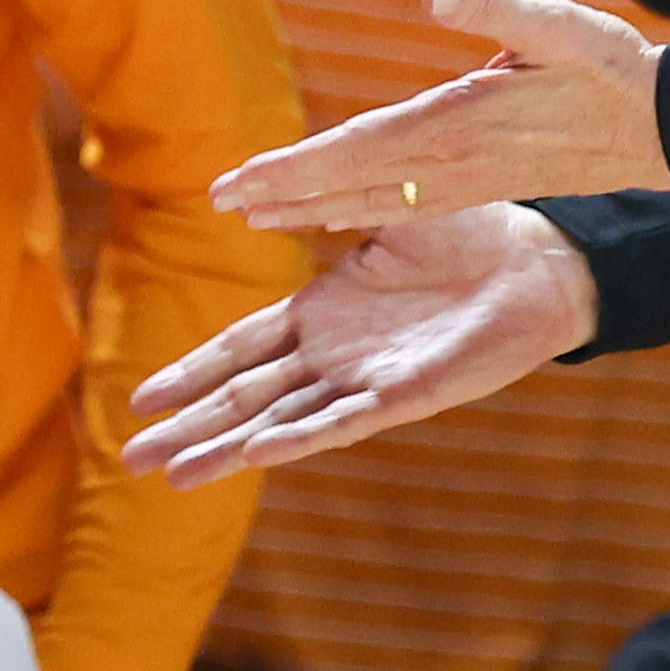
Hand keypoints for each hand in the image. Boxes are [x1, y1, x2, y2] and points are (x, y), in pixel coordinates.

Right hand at [123, 202, 603, 485]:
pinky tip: (256, 454)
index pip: (241, 348)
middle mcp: (336, 352)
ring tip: (173, 477)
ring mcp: (365, 378)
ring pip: (281, 420)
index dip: (191, 372)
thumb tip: (244, 193)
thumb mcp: (378, 206)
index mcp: (324, 310)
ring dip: (228, 448)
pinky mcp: (405, 395)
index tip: (140, 399)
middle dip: (190, 425)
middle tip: (131, 457)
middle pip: (246, 395)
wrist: (538, 261)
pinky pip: (342, 421)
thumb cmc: (468, 229)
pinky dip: (297, 438)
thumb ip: (316, 205)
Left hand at [212, 0, 668, 230]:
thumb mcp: (556, 24)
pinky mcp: (479, 187)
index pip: (356, 150)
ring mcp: (465, 183)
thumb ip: (492, 7)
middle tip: (220, 201)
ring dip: (309, 208)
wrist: (662, 127)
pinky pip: (401, 208)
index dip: (292, 168)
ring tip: (256, 213)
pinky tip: (332, 216)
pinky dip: (354, 212)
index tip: (236, 181)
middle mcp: (453, 164)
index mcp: (458, 123)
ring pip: (369, 203)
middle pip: (349, 184)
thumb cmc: (607, 67)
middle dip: (282, 193)